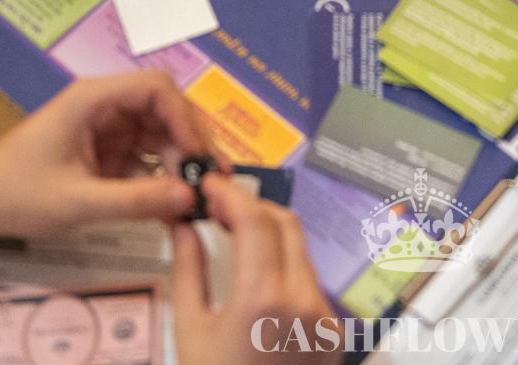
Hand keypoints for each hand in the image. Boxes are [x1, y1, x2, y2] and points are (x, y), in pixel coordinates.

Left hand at [0, 72, 214, 236]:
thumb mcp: (78, 201)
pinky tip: (174, 206)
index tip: (197, 156)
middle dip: (190, 143)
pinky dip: (162, 179)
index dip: (184, 118)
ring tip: (197, 199)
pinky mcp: (106, 153)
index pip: (156, 88)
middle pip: (166, 111)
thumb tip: (190, 198)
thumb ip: (136, 201)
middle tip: (210, 183)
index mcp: (95, 99)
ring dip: (180, 164)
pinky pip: (146, 159)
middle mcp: (106, 107)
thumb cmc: (17, 192)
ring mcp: (108, 130)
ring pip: (161, 136)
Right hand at [171, 176, 341, 364]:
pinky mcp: (332, 333)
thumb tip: (185, 227)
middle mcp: (303, 303)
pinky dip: (284, 269)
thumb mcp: (190, 330)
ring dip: (268, 236)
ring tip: (235, 238)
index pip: (255, 220)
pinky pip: (310, 283)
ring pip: (300, 251)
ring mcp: (324, 318)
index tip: (211, 185)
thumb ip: (188, 270)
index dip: (231, 193)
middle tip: (219, 207)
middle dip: (251, 207)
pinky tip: (259, 277)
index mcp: (263, 300)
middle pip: (285, 225)